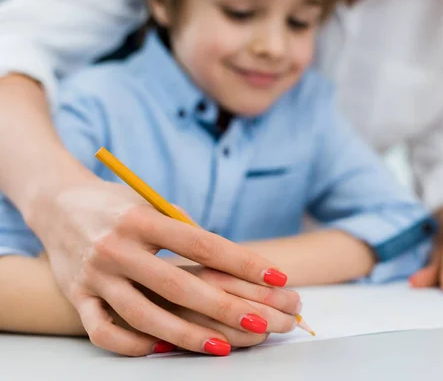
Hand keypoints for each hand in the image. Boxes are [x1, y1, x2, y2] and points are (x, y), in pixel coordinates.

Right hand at [28, 179, 298, 355]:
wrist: (57, 204)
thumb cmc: (117, 205)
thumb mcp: (149, 204)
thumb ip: (182, 229)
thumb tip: (227, 260)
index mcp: (140, 219)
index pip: (201, 243)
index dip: (242, 261)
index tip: (276, 275)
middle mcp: (116, 248)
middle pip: (177, 284)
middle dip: (224, 306)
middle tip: (262, 321)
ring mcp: (94, 275)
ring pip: (142, 315)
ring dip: (185, 335)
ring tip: (221, 347)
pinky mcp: (76, 296)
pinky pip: (102, 330)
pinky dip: (131, 344)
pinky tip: (160, 348)